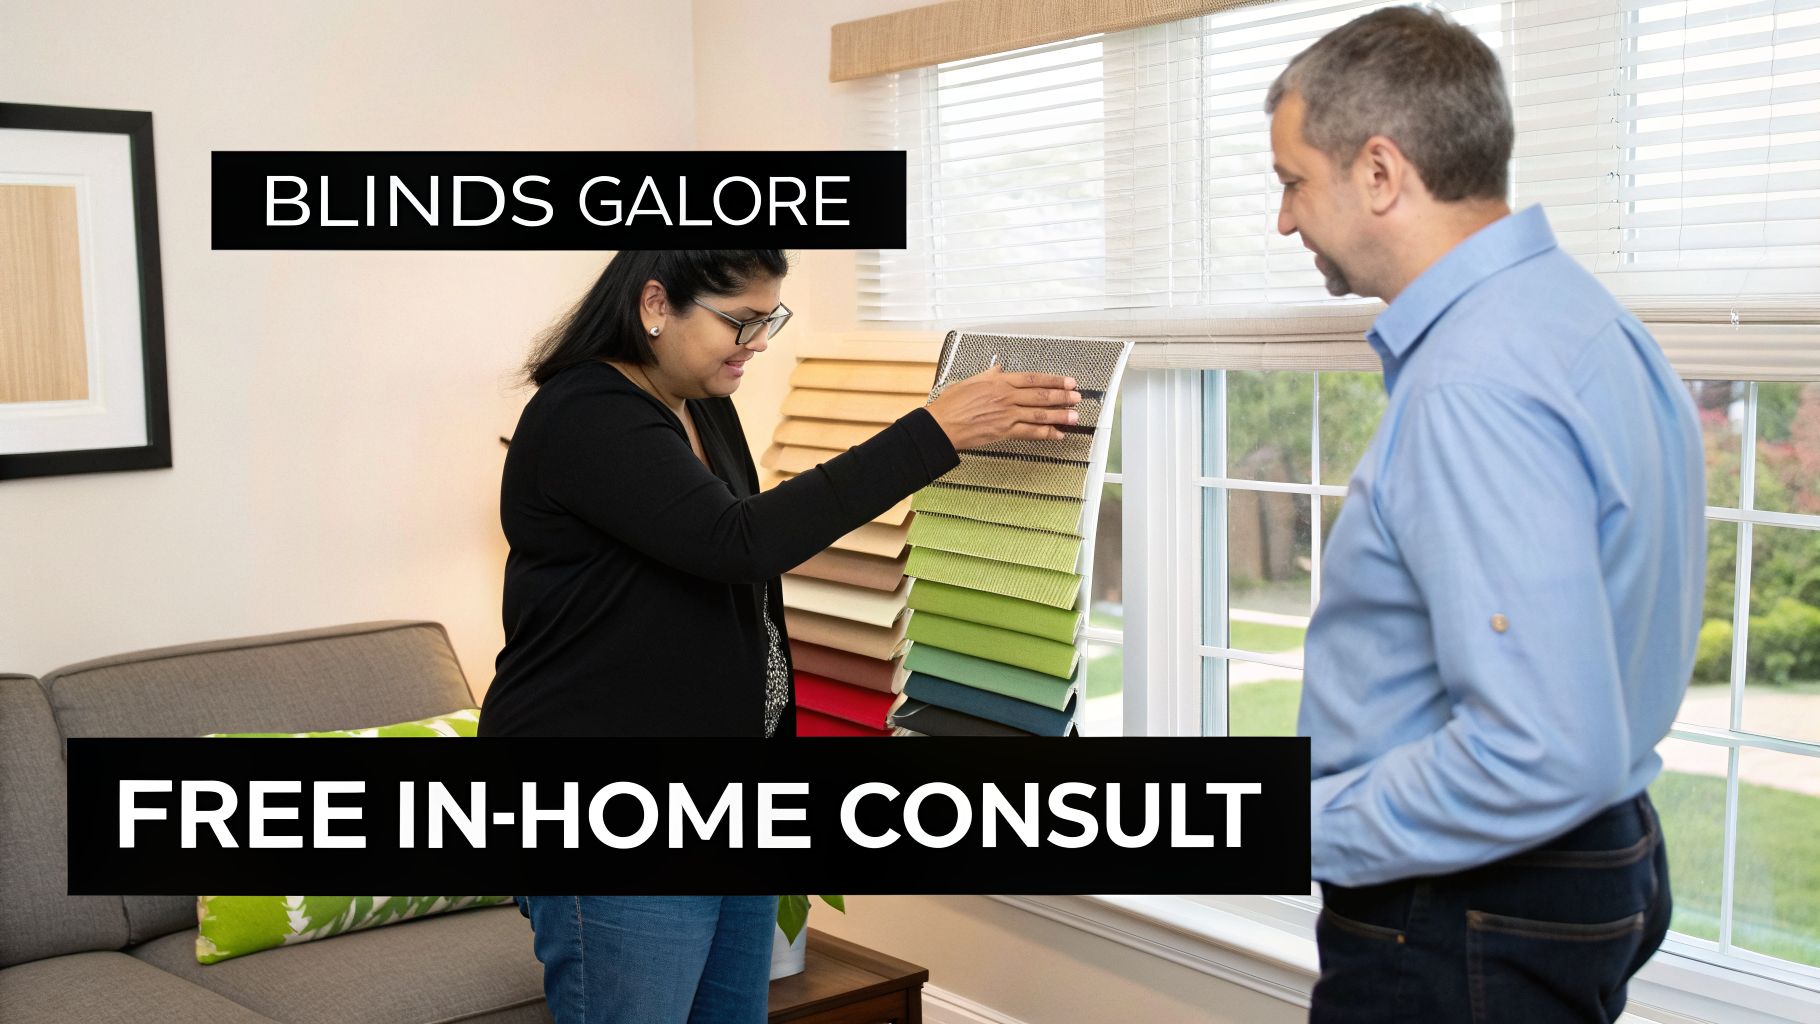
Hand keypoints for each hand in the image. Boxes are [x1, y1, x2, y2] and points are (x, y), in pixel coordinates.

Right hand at [924, 365, 1082, 450]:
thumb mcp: (969, 381)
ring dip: (1060, 415)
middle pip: (1041, 395)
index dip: (1053, 380)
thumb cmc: (950, 404)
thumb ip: (988, 375)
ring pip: (1039, 413)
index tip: (1067, 381)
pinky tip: (1057, 434)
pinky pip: (1030, 432)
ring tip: (1074, 416)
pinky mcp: (1004, 431)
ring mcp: (1007, 415)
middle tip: (1077, 398)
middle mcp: (1006, 396)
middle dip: (1062, 396)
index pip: (1033, 378)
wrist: (941, 425)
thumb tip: (998, 369)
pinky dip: (1046, 433)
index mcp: (999, 382)